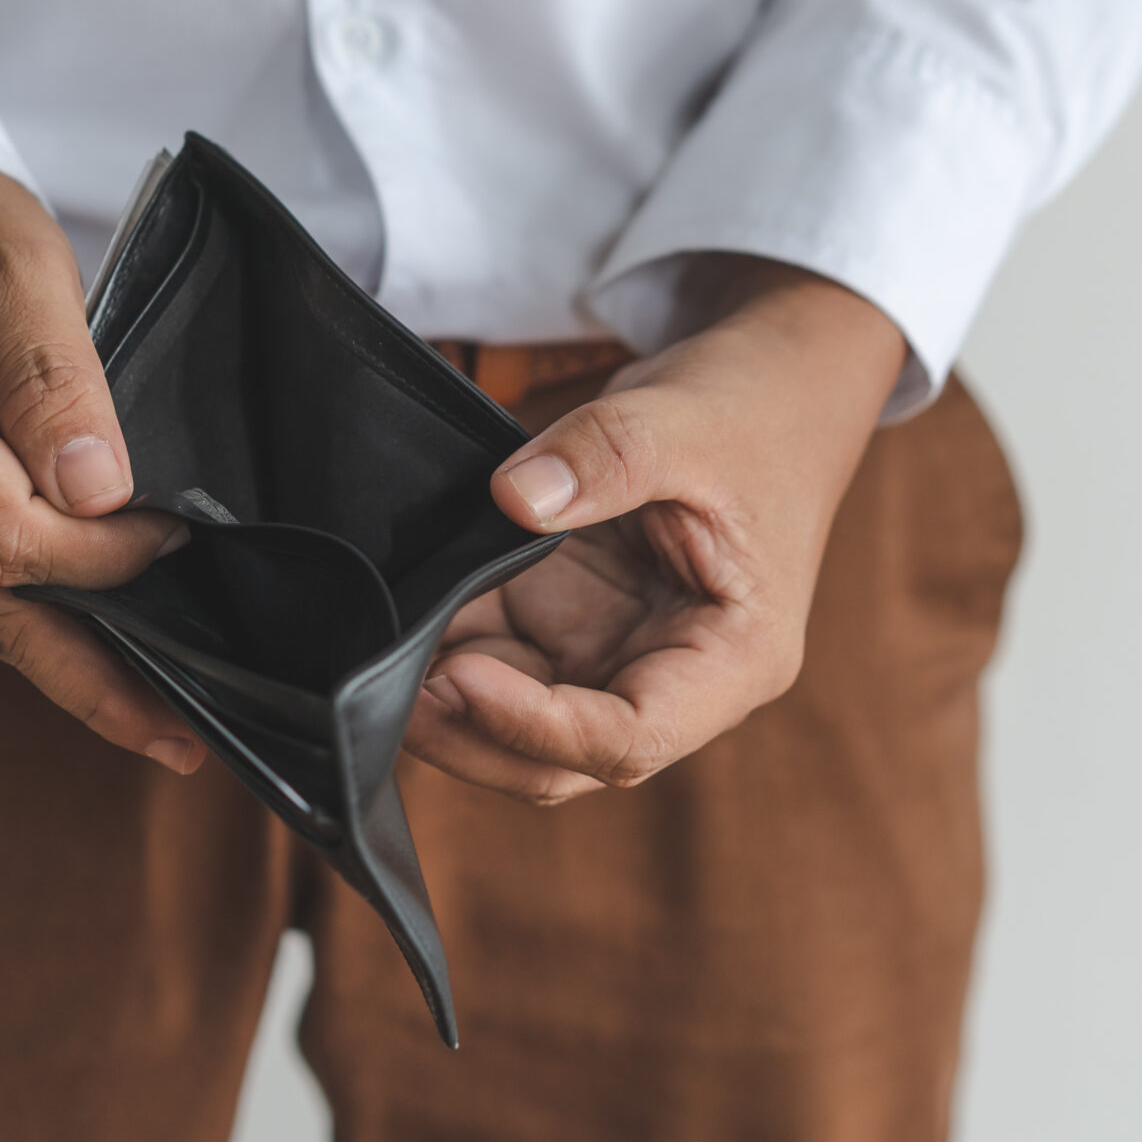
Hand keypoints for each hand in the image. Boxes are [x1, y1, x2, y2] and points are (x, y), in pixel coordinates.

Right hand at [0, 165, 202, 773]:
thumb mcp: (16, 264)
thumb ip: (54, 374)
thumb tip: (96, 488)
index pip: (5, 534)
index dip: (98, 557)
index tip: (174, 536)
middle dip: (91, 678)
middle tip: (184, 737)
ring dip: (75, 675)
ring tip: (164, 730)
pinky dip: (50, 632)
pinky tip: (111, 667)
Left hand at [405, 260, 906, 804]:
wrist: (766, 383)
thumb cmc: (753, 412)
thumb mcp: (687, 419)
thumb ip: (606, 455)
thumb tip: (514, 499)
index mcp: (731, 659)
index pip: (630, 738)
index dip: (538, 728)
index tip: (461, 679)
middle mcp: (670, 675)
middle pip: (562, 758)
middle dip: (471, 737)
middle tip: (386, 689)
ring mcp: (613, 651)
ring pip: (516, 719)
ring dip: (445, 700)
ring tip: (375, 653)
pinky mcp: (570, 618)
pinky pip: (497, 654)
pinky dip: (444, 643)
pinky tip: (394, 613)